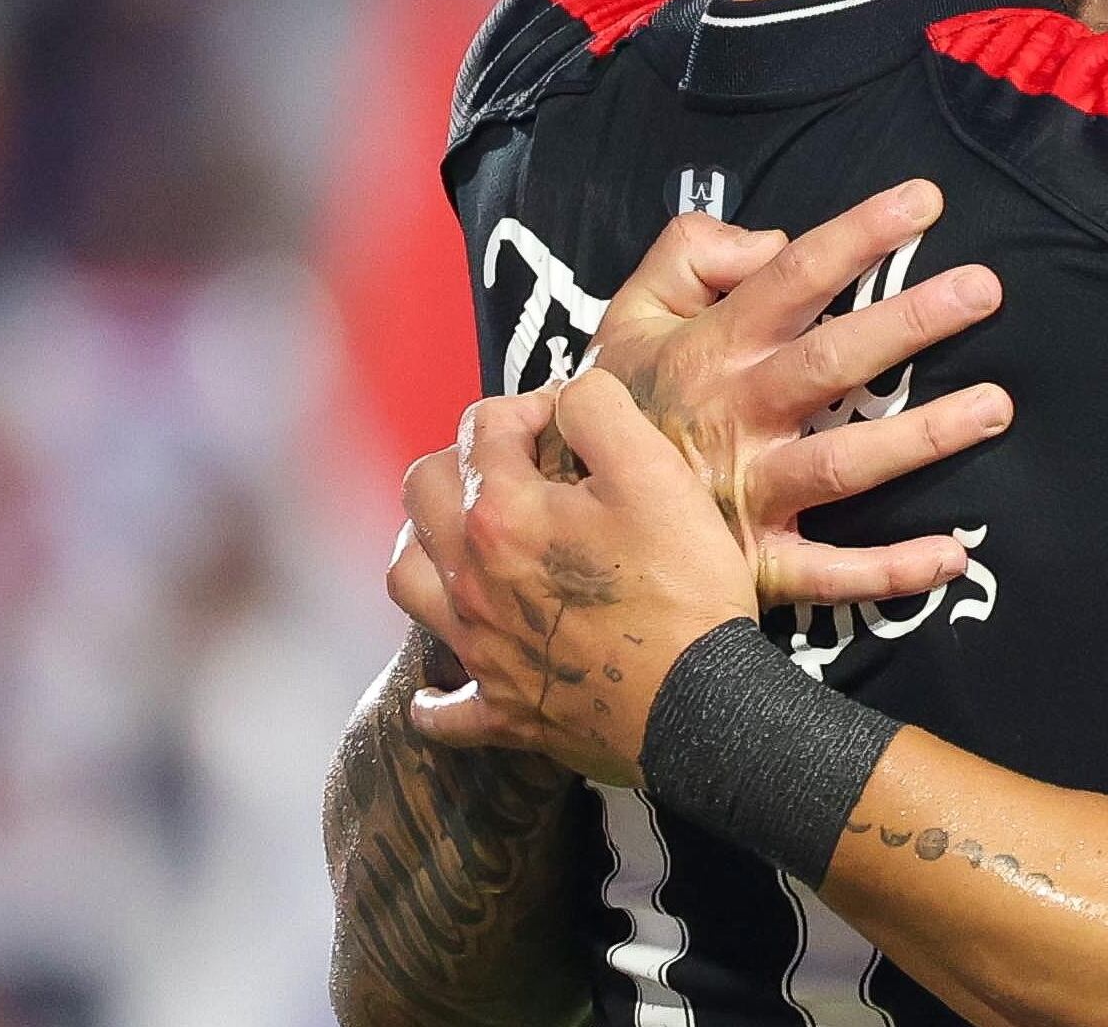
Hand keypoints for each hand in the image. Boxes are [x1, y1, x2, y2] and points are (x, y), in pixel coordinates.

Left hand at [389, 372, 756, 785]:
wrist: (700, 706)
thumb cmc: (684, 590)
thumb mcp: (656, 472)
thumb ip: (600, 410)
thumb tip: (566, 397)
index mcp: (501, 514)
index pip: (484, 426)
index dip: (528, 406)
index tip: (567, 420)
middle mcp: (471, 578)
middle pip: (422, 492)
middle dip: (462, 460)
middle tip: (516, 465)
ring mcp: (480, 646)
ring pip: (408, 580)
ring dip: (426, 546)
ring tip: (465, 539)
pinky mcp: (501, 708)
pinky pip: (442, 710)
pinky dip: (438, 695)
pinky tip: (452, 681)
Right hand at [594, 181, 1012, 603]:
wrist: (557, 514)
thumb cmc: (616, 406)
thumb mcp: (628, 313)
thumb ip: (690, 256)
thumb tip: (770, 240)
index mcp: (711, 349)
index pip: (792, 278)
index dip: (857, 236)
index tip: (925, 202)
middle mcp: (738, 414)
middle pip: (831, 361)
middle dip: (907, 323)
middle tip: (984, 289)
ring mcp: (748, 492)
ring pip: (843, 463)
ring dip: (921, 438)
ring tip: (995, 406)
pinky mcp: (755, 563)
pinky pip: (827, 572)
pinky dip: (888, 572)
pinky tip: (953, 553)